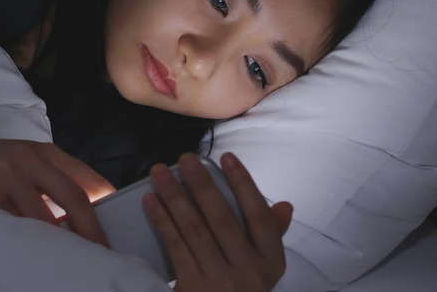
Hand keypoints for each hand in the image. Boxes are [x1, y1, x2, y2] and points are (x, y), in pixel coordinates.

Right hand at [0, 132, 115, 246]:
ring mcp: (6, 179)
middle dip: (88, 229)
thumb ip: (61, 174)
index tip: (111, 230)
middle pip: (71, 196)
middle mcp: (29, 162)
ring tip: (69, 261)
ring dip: (57, 241)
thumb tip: (98, 201)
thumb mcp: (33, 156)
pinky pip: (11, 226)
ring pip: (41, 217)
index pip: (83, 178)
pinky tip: (34, 255)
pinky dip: (25, 241)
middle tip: (99, 254)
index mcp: (45, 153)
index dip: (103, 205)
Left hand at [142, 153, 291, 291]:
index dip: (245, 185)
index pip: (260, 217)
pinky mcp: (192, 288)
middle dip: (201, 184)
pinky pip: (176, 247)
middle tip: (185, 158)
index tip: (227, 157)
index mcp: (270, 261)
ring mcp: (220, 281)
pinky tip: (152, 201)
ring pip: (195, 230)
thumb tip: (285, 205)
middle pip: (222, 220)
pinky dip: (163, 221)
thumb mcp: (263, 266)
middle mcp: (248, 272)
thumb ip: (270, 235)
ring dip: (175, 197)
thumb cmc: (240, 285)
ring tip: (160, 173)